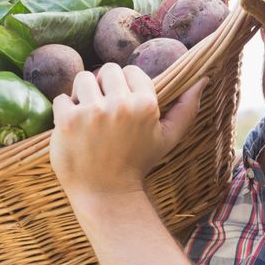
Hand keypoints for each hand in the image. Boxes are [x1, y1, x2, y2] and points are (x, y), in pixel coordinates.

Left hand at [50, 63, 206, 202]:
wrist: (106, 193)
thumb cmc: (137, 163)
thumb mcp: (168, 138)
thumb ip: (187, 108)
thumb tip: (202, 79)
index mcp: (145, 104)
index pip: (130, 71)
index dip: (124, 85)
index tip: (121, 104)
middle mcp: (119, 105)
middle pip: (106, 70)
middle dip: (103, 86)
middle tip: (103, 108)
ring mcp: (92, 112)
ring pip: (82, 78)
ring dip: (82, 93)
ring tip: (87, 115)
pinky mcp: (68, 121)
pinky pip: (61, 98)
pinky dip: (64, 110)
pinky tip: (73, 127)